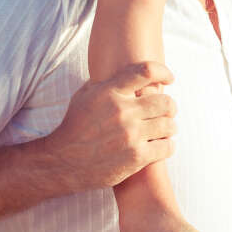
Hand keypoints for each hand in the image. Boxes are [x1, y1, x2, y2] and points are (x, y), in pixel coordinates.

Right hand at [39, 62, 176, 191]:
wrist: (61, 162)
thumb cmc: (74, 126)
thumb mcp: (83, 96)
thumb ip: (106, 82)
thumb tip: (125, 69)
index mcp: (110, 92)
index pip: (146, 72)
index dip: (163, 72)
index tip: (170, 78)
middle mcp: (122, 112)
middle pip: (165, 102)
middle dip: (170, 106)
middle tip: (168, 110)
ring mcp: (130, 135)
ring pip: (169, 125)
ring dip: (169, 126)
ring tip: (164, 129)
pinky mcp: (136, 157)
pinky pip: (167, 147)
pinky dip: (167, 145)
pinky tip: (161, 145)